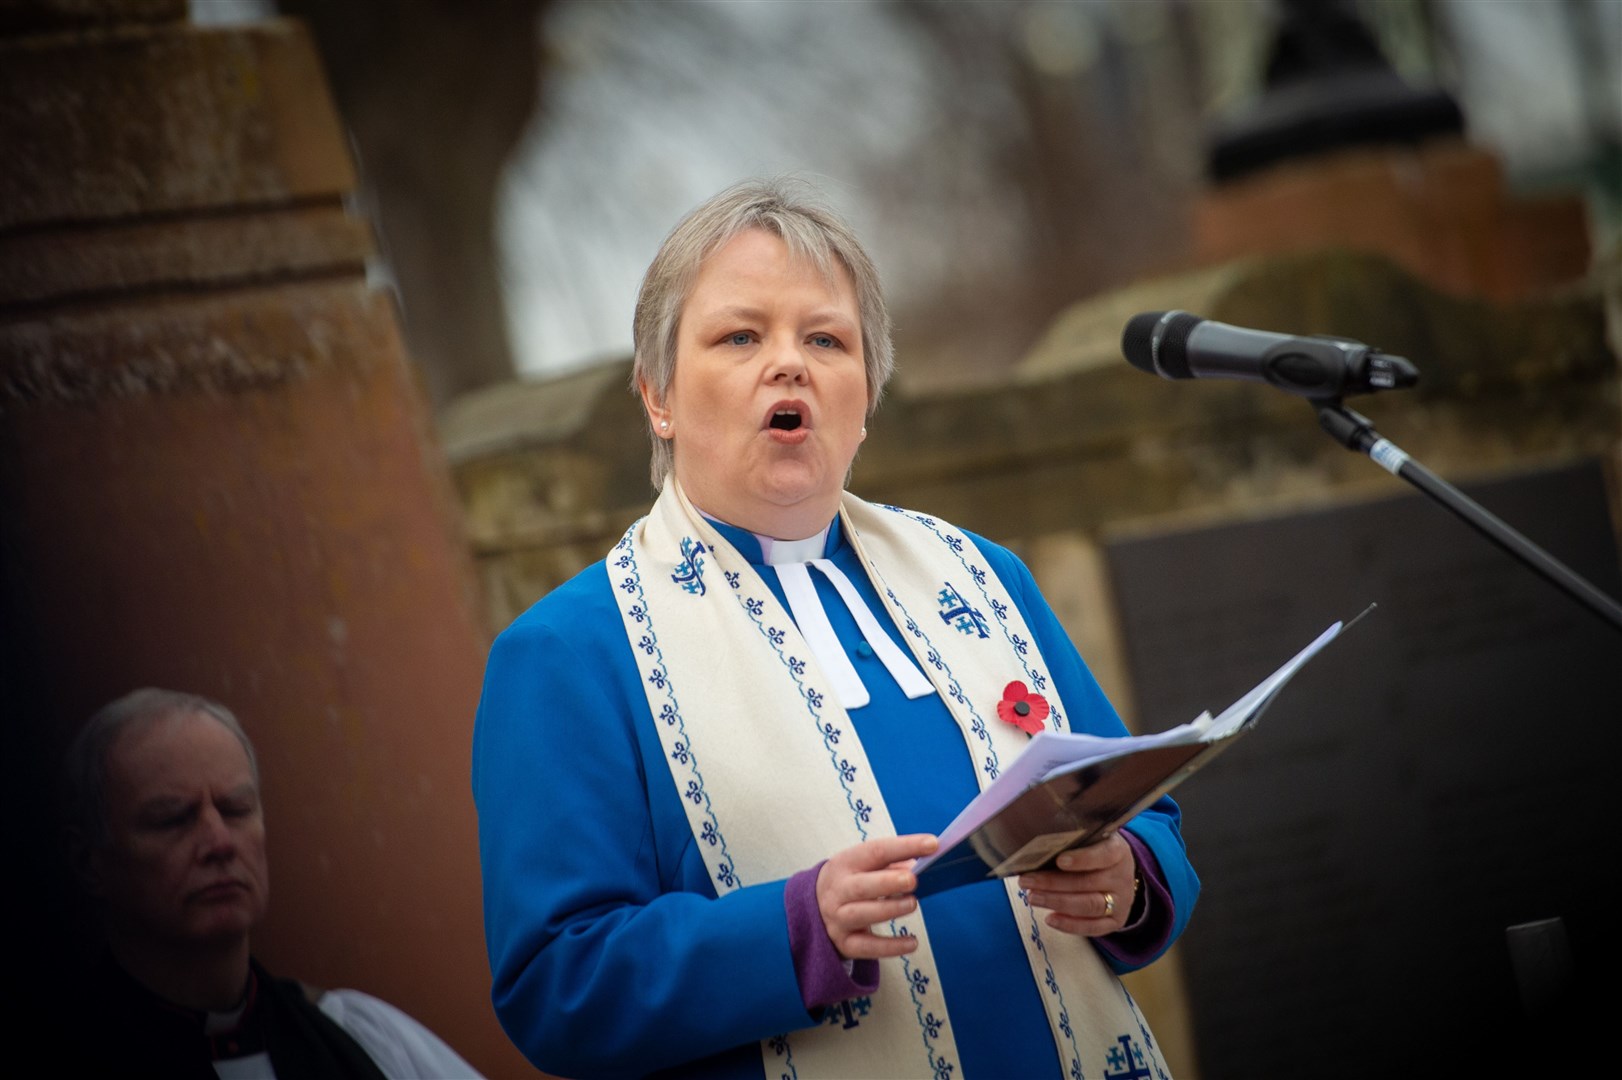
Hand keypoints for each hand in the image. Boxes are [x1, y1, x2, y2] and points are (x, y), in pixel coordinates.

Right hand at [816, 833, 937, 960]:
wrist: (814, 907)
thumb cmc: (851, 881)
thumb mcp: (863, 865)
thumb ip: (892, 865)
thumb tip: (920, 867)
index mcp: (846, 863)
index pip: (876, 850)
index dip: (905, 846)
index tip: (932, 844)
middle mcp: (838, 890)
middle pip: (862, 886)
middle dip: (888, 882)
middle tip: (913, 879)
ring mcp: (839, 918)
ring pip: (862, 914)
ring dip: (889, 909)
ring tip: (912, 904)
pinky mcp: (845, 943)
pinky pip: (868, 947)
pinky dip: (890, 947)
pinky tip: (912, 943)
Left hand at [1017, 833, 1136, 936]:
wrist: (1118, 871)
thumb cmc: (1096, 851)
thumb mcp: (1091, 839)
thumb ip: (1072, 841)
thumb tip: (1040, 847)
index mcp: (1118, 852)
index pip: (1103, 855)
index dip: (1082, 859)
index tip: (1059, 860)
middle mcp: (1122, 878)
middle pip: (1088, 883)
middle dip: (1053, 883)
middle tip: (1027, 881)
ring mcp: (1121, 901)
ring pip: (1089, 905)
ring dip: (1057, 902)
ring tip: (1033, 898)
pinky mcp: (1116, 921)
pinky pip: (1094, 927)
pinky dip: (1070, 925)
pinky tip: (1050, 918)